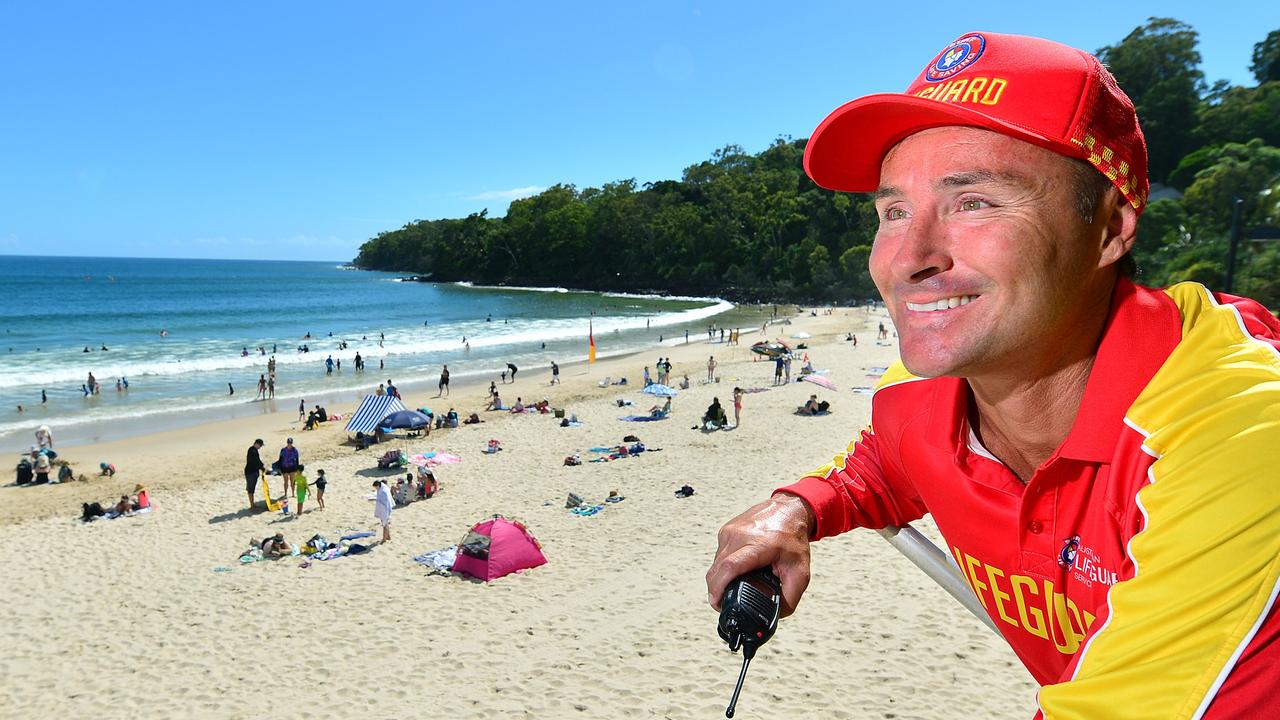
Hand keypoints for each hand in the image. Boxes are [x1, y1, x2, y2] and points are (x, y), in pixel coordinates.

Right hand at [707, 493, 813, 617]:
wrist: (789, 509)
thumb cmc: (794, 539)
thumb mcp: (801, 572)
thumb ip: (790, 598)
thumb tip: (775, 616)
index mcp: (759, 545)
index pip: (730, 567)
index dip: (719, 588)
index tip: (718, 603)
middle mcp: (740, 535)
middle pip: (717, 569)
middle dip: (717, 591)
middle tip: (725, 604)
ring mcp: (730, 531)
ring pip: (715, 563)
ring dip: (721, 579)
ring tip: (735, 585)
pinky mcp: (725, 530)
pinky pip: (718, 555)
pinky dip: (724, 567)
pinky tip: (737, 569)